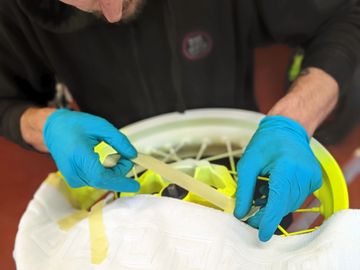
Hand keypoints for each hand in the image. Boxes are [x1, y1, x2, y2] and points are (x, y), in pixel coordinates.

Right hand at [43, 109, 139, 191]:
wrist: (54, 130)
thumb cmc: (76, 125)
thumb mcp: (101, 126)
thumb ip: (119, 141)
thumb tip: (133, 155)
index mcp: (79, 154)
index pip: (101, 176)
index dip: (120, 183)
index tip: (135, 186)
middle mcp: (73, 170)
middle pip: (105, 180)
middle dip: (120, 171)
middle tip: (125, 156)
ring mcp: (72, 178)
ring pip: (102, 182)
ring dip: (113, 171)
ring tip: (113, 154)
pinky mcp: (74, 181)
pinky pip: (96, 181)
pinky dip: (106, 172)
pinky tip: (104, 160)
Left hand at [234, 116, 321, 241]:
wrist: (287, 129)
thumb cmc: (265, 143)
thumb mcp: (248, 164)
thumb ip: (244, 190)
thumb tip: (241, 213)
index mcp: (287, 167)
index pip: (278, 200)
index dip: (269, 220)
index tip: (262, 235)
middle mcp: (304, 173)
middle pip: (284, 205)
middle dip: (267, 213)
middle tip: (250, 215)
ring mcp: (312, 177)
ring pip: (290, 204)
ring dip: (274, 204)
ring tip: (262, 190)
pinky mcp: (315, 180)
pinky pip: (296, 197)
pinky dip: (283, 197)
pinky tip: (274, 185)